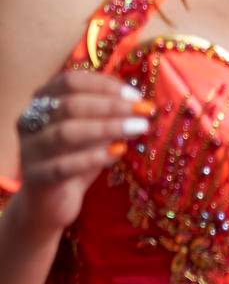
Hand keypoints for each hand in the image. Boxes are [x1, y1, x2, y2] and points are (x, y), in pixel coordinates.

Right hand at [11, 72, 148, 234]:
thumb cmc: (75, 157)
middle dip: (112, 106)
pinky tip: (118, 151)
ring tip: (139, 127)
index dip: (104, 84)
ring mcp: (29, 150)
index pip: (70, 81)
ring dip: (107, 128)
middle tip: (144, 110)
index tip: (135, 94)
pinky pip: (64, 165)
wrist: (49, 202)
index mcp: (42, 101)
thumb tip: (140, 100)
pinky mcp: (35, 178)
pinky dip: (94, 157)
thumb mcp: (93, 129)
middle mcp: (30, 122)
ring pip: (66, 133)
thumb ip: (108, 112)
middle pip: (70, 105)